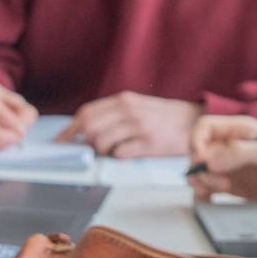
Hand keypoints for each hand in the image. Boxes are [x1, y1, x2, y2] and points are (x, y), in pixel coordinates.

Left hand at [56, 91, 199, 156]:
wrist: (194, 121)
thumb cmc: (165, 116)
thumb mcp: (138, 105)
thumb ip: (114, 113)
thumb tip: (87, 128)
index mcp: (125, 100)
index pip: (87, 112)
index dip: (71, 129)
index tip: (62, 140)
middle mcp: (130, 111)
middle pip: (90, 127)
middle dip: (85, 142)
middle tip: (90, 149)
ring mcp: (139, 127)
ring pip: (102, 142)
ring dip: (102, 151)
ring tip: (112, 151)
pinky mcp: (149, 143)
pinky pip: (120, 154)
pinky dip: (118, 157)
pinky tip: (126, 153)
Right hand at [189, 114, 256, 201]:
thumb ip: (240, 153)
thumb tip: (209, 160)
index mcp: (238, 130)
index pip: (204, 128)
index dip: (196, 142)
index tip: (201, 161)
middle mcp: (230, 146)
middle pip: (198, 152)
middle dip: (200, 168)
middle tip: (220, 183)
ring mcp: (230, 166)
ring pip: (200, 171)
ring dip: (200, 181)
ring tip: (217, 191)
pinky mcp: (232, 184)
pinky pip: (208, 187)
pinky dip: (203, 193)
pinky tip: (210, 200)